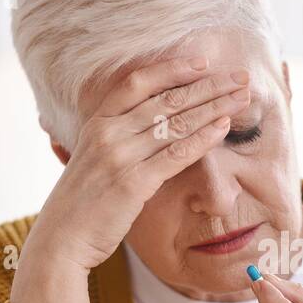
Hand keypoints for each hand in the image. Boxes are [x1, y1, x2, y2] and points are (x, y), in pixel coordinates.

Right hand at [11, 57, 251, 302]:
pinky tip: (224, 128)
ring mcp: (119, 156)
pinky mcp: (133, 183)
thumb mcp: (90, 158)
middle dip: (208, 85)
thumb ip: (113, 137)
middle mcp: (107, 132)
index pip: (138, 82)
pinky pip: (176, 154)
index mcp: (96, 122)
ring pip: (176, 123)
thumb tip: (145, 123)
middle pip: (166, 99)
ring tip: (242, 97)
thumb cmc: (81, 203)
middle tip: (239, 76)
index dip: (172, 69)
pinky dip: (203, 139)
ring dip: (214, 107)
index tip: (203, 62)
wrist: (60, 240)